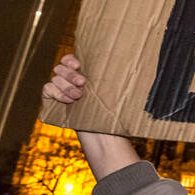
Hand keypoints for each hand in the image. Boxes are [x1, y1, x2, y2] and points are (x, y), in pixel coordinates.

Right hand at [41, 53, 140, 178]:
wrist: (104, 135)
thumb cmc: (115, 112)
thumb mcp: (119, 91)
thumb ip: (121, 75)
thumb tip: (148, 64)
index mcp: (85, 75)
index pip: (70, 59)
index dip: (71, 59)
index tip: (79, 65)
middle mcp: (71, 81)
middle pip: (61, 66)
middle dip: (70, 74)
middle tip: (83, 83)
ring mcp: (61, 91)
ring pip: (55, 77)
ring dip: (66, 86)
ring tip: (78, 97)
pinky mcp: (53, 101)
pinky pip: (47, 89)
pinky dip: (56, 93)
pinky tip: (68, 101)